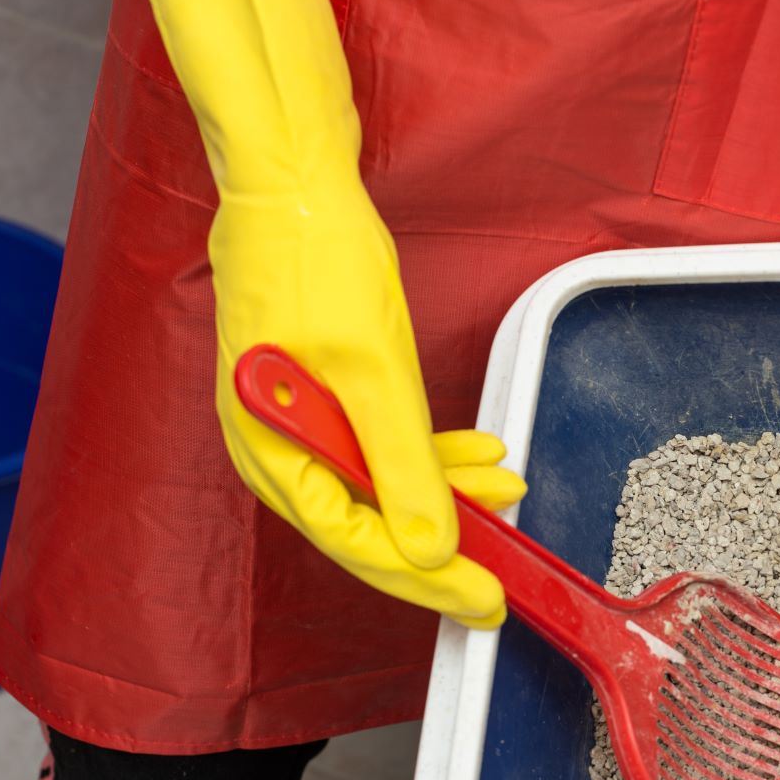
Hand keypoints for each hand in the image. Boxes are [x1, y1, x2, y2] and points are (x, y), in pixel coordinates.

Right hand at [211, 181, 525, 630]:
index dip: (425, 578)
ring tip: (506, 489)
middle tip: (502, 573)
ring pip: (382, 483)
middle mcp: (279, 447)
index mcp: (273, 453)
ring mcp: (301, 419)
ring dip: (445, 492)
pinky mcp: (325, 392)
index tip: (480, 598)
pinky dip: (429, 453)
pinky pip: (381, 443)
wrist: (289, 181)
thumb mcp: (373, 373)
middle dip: (442, 544)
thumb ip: (403, 467)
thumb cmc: (310, 260)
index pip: (356, 543)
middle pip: (368, 524)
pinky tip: (476, 454)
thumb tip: (429, 547)